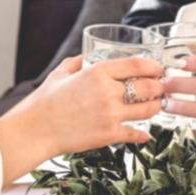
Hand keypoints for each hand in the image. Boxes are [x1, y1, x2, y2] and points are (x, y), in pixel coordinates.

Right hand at [0, 56, 163, 180]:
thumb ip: (75, 63)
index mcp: (97, 73)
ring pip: (147, 110)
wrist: (34, 131)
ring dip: (155, 107)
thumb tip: (84, 58)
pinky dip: (142, 135)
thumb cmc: (43, 102)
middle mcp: (108, 92)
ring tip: (155, 106)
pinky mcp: (108, 135)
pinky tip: (145, 134)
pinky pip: (135, 134)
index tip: (158, 69)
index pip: (137, 65)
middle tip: (161, 88)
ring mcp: (110, 115)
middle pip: (148, 87)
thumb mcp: (59, 74)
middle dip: (159, 87)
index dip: (154, 67)